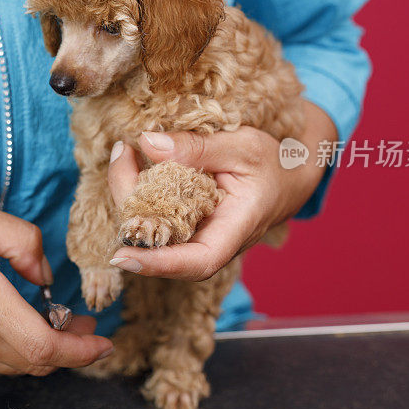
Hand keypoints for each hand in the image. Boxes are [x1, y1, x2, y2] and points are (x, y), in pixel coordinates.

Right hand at [0, 201, 112, 373]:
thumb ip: (22, 242)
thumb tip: (44, 277)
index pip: (43, 346)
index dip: (80, 350)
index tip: (101, 343)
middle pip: (33, 363)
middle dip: (68, 349)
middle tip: (82, 326)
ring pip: (11, 366)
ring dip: (39, 350)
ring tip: (51, 322)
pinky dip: (9, 350)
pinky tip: (10, 324)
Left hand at [106, 101, 335, 280]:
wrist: (288, 171)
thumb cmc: (274, 162)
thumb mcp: (244, 146)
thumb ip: (198, 147)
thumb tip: (148, 144)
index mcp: (235, 231)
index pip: (198, 262)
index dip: (159, 264)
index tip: (124, 256)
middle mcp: (210, 240)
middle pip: (161, 245)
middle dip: (129, 207)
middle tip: (121, 156)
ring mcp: (194, 233)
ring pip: (150, 229)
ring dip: (128, 195)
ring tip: (123, 153)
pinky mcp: (182, 219)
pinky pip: (153, 214)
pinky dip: (137, 190)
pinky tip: (130, 161)